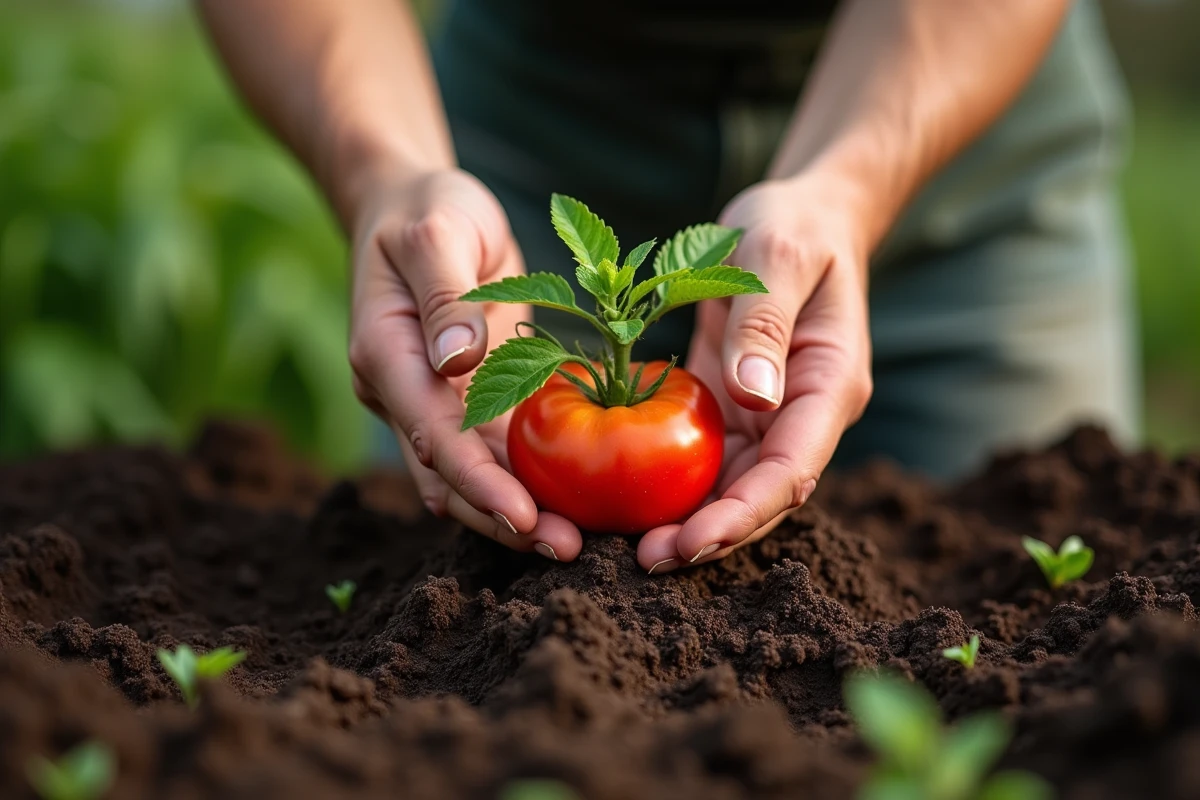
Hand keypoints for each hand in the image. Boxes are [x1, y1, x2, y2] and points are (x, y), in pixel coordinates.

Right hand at [347, 168, 582, 560]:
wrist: (419, 208)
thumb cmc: (427, 210)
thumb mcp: (436, 232)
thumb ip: (445, 295)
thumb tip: (458, 361)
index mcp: (386, 355)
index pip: (430, 434)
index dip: (476, 481)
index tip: (523, 517)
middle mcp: (406, 393)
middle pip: (451, 475)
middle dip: (503, 519)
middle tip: (566, 551)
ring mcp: (437, 401)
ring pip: (475, 475)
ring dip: (520, 512)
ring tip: (579, 545)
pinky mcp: (471, 399)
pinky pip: (500, 450)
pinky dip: (532, 479)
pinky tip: (579, 503)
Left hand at [636, 176, 873, 572]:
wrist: (800, 216)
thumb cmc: (793, 226)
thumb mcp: (777, 255)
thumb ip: (763, 323)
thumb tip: (753, 397)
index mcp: (828, 386)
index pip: (792, 470)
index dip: (745, 514)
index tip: (692, 542)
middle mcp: (799, 413)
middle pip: (761, 495)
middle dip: (711, 536)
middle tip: (647, 561)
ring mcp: (766, 415)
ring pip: (730, 486)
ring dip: (688, 520)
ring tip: (630, 548)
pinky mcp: (731, 406)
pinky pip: (702, 455)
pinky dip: (670, 482)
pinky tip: (626, 499)